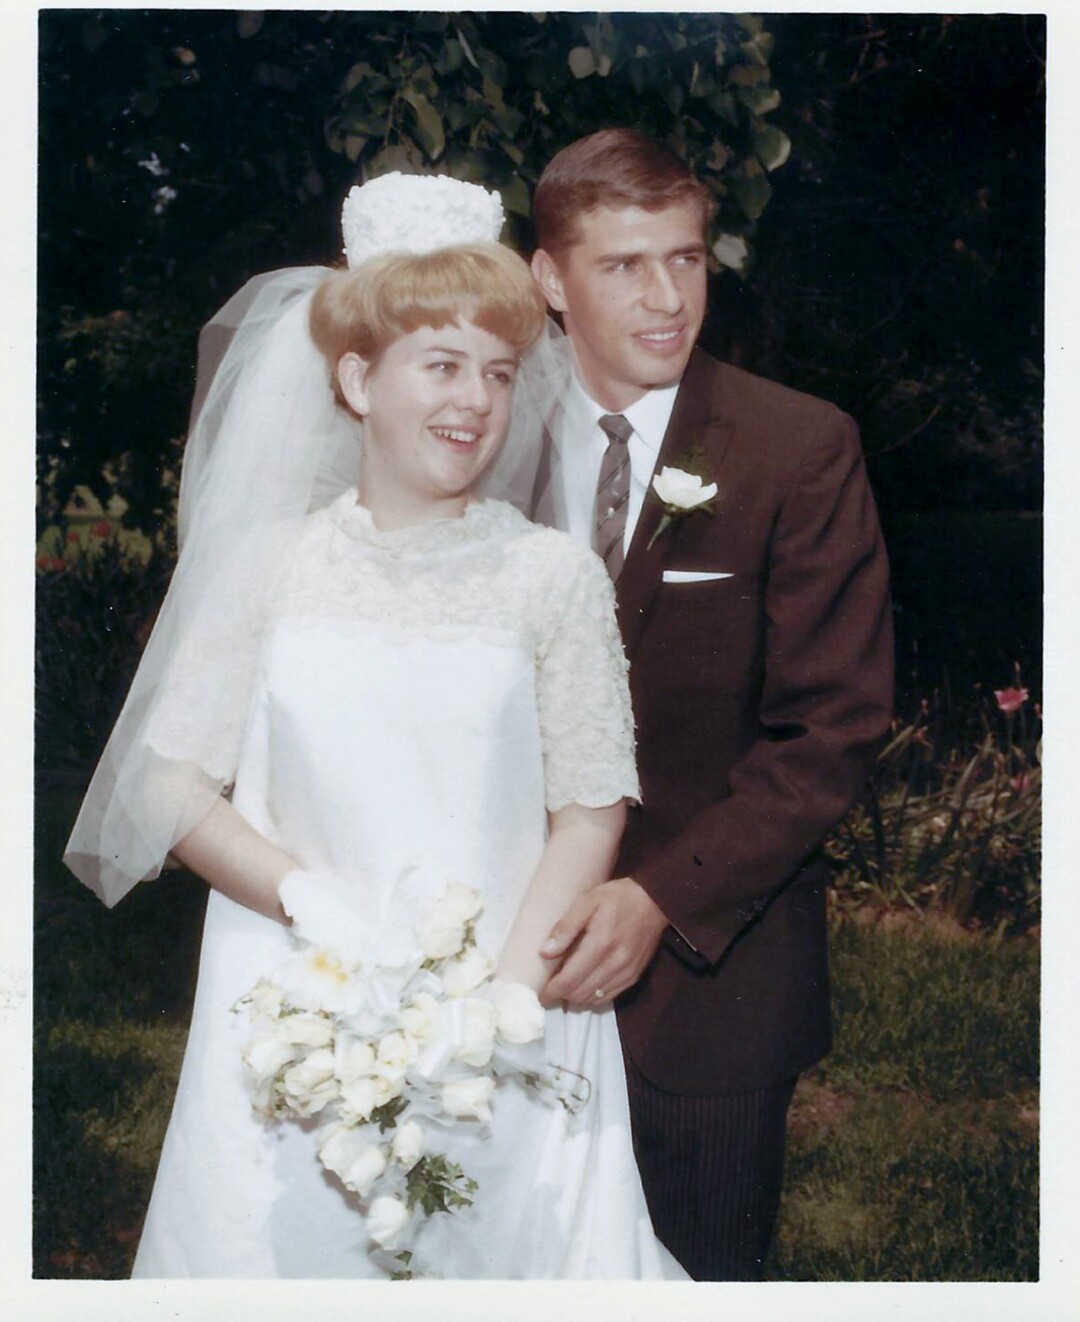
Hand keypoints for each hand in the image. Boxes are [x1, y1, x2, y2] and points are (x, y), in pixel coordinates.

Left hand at [538, 878, 667, 1007]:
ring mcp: (626, 972)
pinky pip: (608, 996)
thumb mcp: (586, 902)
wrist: (654, 900)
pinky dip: (593, 996)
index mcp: (599, 944)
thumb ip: (565, 928)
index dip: (551, 991)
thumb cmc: (616, 898)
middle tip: (550, 988)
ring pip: (593, 999)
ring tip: (565, 987)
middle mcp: (614, 963)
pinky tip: (585, 985)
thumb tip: (545, 953)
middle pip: (580, 993)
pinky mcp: (634, 975)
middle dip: (561, 995)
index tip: (540, 994)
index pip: (570, 980)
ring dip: (576, 997)